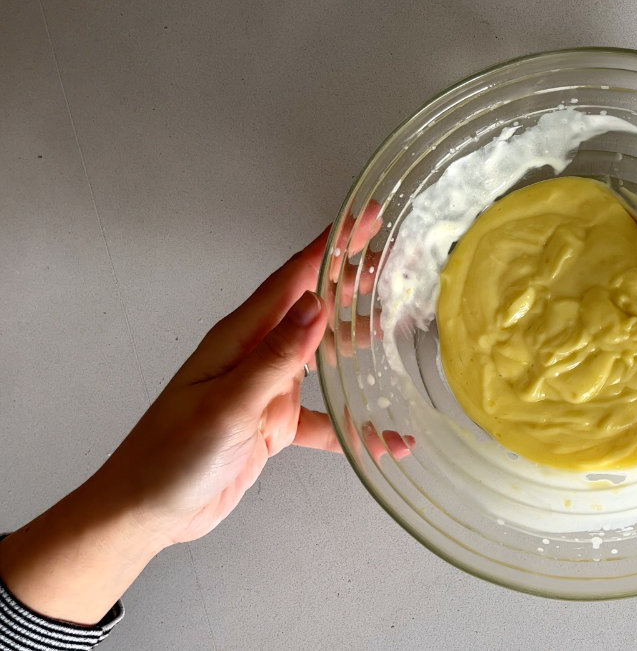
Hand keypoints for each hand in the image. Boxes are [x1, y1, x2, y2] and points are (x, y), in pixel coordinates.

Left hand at [0, 222, 409, 624]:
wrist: (144, 511)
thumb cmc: (171, 456)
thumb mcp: (227, 404)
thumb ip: (275, 358)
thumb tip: (317, 305)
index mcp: (238, 339)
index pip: (293, 279)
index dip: (330, 246)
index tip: (364, 218)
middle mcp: (255, 355)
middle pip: (312, 307)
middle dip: (350, 280)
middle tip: (393, 258)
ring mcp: (266, 390)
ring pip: (323, 355)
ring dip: (358, 340)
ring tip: (398, 323)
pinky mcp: (274, 425)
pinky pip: (326, 420)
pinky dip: (358, 427)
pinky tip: (389, 439)